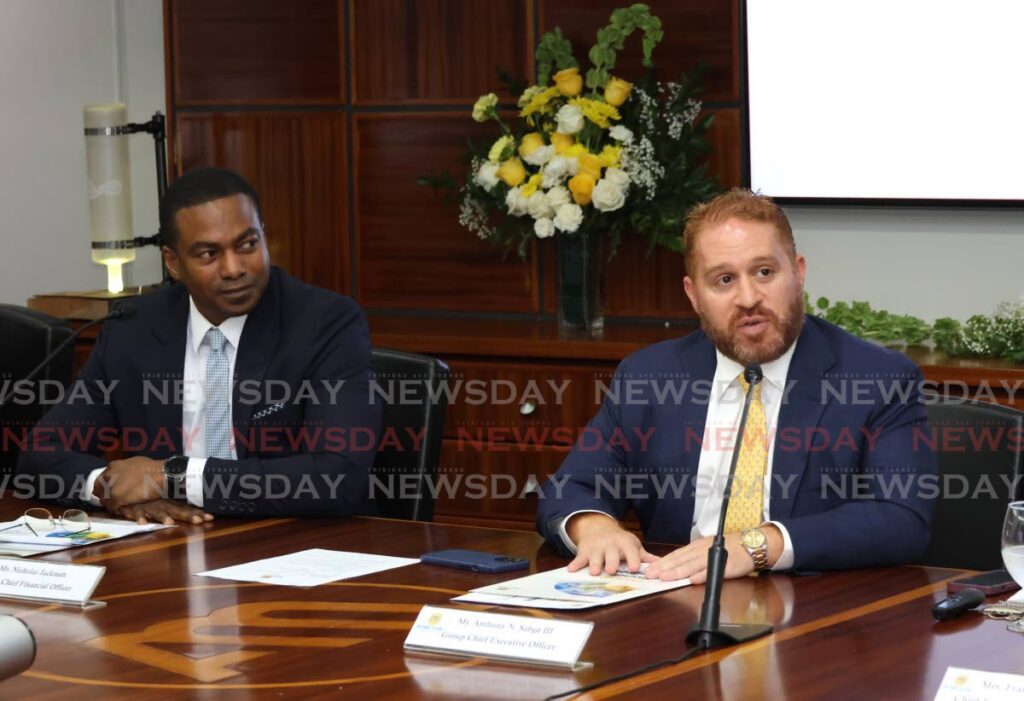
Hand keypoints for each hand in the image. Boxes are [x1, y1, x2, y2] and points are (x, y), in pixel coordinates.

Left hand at [94, 456, 165, 511]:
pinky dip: (115, 510)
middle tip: (111, 500)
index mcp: (113, 466)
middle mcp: (109, 476)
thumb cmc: (152, 468)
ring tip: (117, 506)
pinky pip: (112, 508)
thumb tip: (124, 474)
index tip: (107, 491)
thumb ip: (124, 469)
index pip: (100, 479)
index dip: (103, 487)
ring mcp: (112, 488)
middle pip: (100, 490)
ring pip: (105, 500)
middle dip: (105, 495)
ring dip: (110, 503)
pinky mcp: (118, 498)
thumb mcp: (135, 463)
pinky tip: (121, 511)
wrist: (161, 474)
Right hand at [115, 499, 212, 525]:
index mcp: (171, 502)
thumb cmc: (150, 497)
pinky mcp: (134, 508)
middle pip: (177, 510)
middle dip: (187, 515)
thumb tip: (199, 511)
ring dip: (163, 517)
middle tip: (199, 520)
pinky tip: (142, 522)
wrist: (129, 488)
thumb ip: (179, 505)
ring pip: (158, 511)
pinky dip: (139, 517)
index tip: (210, 518)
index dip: (198, 512)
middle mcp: (162, 503)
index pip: (187, 507)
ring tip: (170, 523)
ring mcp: (148, 506)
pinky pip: (136, 513)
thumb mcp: (165, 499)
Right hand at [566, 513, 657, 575]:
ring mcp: (596, 547)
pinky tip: (571, 570)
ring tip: (595, 572)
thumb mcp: (633, 545)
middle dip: (611, 561)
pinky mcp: (584, 551)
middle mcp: (610, 544)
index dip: (633, 559)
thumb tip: (663, 566)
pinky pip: (579, 558)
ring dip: (595, 563)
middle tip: (612, 570)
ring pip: (595, 556)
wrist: (598, 528)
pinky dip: (575, 564)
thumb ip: (645, 557)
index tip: (635, 568)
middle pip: (611, 553)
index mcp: (625, 543)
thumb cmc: (619, 542)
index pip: (630, 551)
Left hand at [644, 525, 781, 583]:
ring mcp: (712, 558)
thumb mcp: (706, 549)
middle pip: (680, 560)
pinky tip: (692, 580)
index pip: (676, 555)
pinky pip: (712, 571)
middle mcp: (701, 551)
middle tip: (650, 575)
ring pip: (692, 566)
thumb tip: (675, 567)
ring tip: (665, 578)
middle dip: (664, 568)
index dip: (662, 562)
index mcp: (696, 547)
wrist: (750, 544)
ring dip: (678, 572)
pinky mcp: (725, 566)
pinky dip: (702, 575)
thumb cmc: (727, 548)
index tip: (650, 569)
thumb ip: (692, 559)